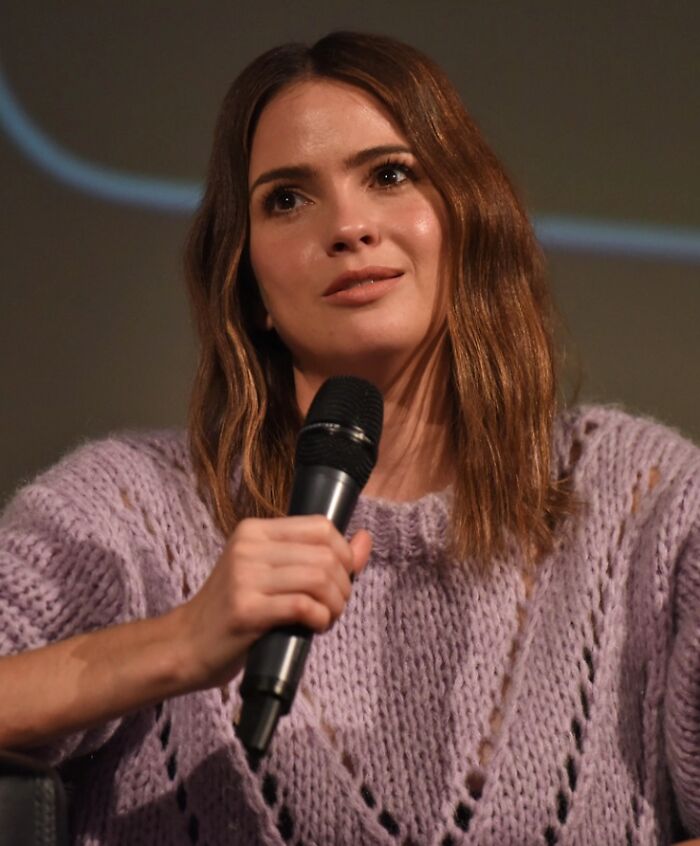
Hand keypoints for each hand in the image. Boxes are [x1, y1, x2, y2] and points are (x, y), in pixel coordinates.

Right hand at [176, 516, 371, 689]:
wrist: (186, 645)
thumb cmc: (236, 611)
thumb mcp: (275, 575)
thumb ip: (321, 556)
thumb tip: (365, 538)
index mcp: (255, 530)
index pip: (321, 526)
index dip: (343, 554)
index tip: (339, 579)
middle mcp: (249, 546)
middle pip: (325, 555)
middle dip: (343, 585)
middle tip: (333, 606)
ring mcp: (244, 576)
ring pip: (319, 578)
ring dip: (335, 605)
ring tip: (325, 618)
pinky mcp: (245, 609)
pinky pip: (303, 606)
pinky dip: (320, 619)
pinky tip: (314, 627)